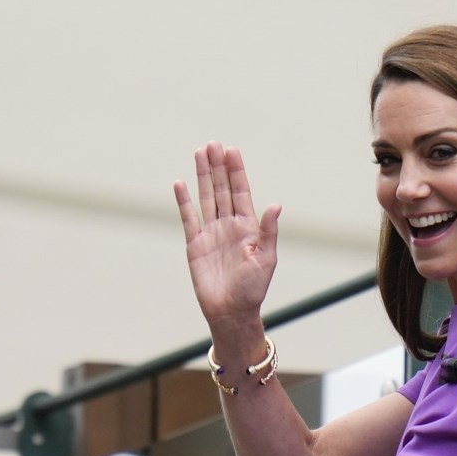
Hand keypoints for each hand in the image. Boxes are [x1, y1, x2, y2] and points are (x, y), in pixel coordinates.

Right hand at [173, 141, 280, 324]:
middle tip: (213, 143)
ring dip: (203, 176)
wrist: (231, 312)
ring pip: (206, 198)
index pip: (241, 192)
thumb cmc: (253, 288)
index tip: (232, 150)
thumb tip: (276, 205)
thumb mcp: (266, 259)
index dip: (236, 172)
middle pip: (222, 189)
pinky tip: (180, 183)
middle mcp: (229, 226)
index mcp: (248, 227)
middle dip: (218, 167)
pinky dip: (184, 201)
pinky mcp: (195, 245)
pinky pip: (188, 218)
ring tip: (199, 153)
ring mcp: (211, 234)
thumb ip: (268, 231)